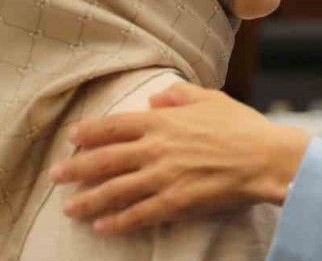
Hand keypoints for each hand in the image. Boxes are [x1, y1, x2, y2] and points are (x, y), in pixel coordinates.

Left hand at [48, 83, 310, 234]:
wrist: (266, 158)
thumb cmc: (243, 126)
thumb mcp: (211, 98)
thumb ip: (179, 95)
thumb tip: (156, 98)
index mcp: (163, 121)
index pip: (114, 125)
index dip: (89, 132)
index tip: (72, 137)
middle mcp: (157, 148)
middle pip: (105, 159)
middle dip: (75, 168)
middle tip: (54, 176)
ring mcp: (165, 176)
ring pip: (115, 190)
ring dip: (89, 200)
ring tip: (69, 207)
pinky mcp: (176, 201)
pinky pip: (140, 214)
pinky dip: (118, 222)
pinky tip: (102, 227)